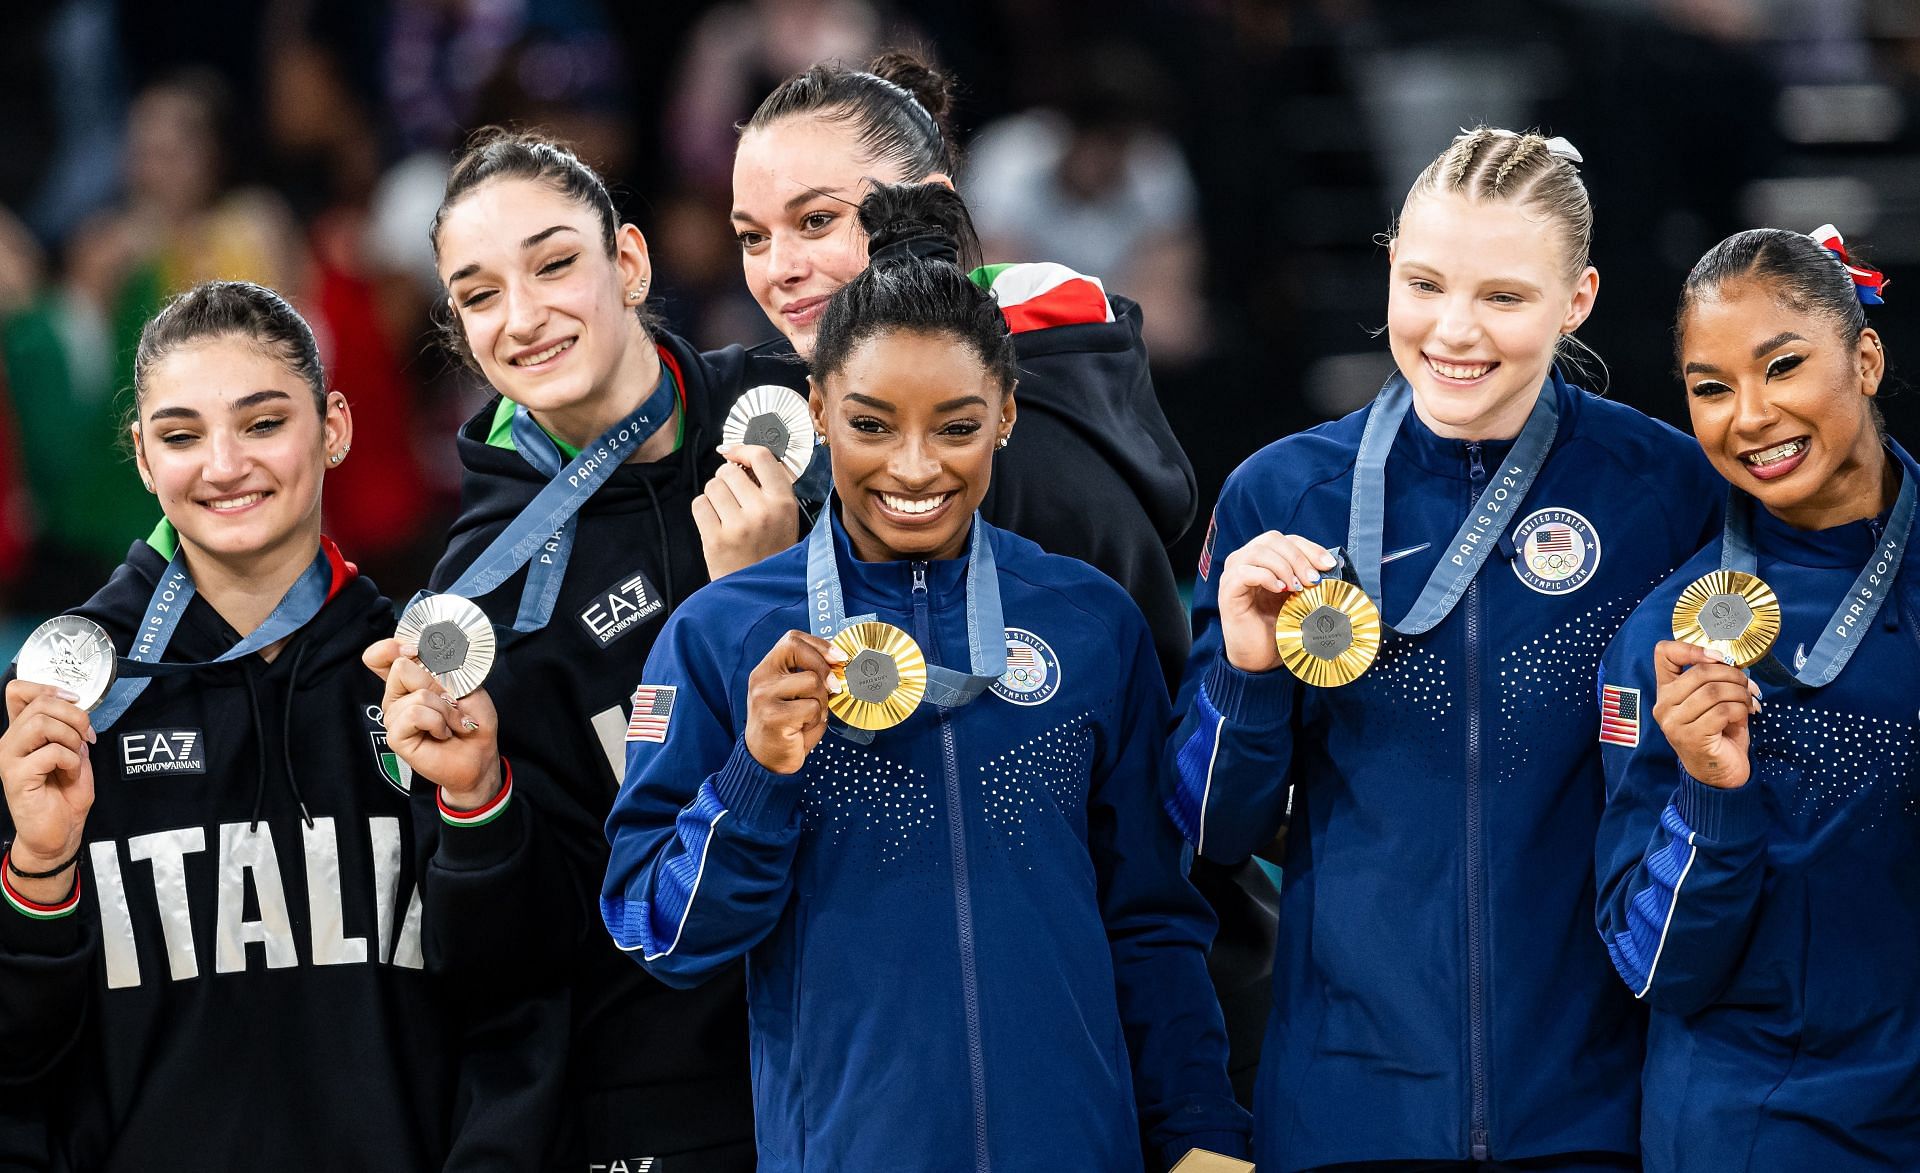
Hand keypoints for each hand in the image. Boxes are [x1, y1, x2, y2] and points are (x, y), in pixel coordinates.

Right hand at [0, 681, 95, 898]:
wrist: (59, 833)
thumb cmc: (65, 796)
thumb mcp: (76, 754)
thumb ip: (72, 730)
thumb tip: (78, 711)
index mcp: (24, 732)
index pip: (18, 691)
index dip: (49, 688)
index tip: (74, 703)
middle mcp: (11, 741)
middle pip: (40, 702)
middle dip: (75, 716)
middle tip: (86, 738)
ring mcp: (9, 758)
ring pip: (41, 723)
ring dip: (70, 737)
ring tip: (76, 756)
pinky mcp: (16, 776)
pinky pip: (50, 752)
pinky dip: (71, 759)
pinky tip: (70, 772)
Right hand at [363, 638, 501, 808]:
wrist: (480, 752)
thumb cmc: (473, 718)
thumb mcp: (464, 683)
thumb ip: (439, 665)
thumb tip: (418, 651)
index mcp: (409, 679)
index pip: (380, 655)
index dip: (392, 646)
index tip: (416, 650)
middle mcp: (397, 696)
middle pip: (400, 667)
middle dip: (436, 684)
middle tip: (452, 702)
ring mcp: (394, 716)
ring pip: (416, 695)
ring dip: (445, 710)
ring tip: (452, 722)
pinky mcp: (396, 736)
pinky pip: (415, 715)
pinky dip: (438, 722)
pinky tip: (443, 733)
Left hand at [693, 443, 800, 578]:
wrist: (761, 594)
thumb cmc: (773, 555)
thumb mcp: (787, 519)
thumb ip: (770, 489)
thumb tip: (740, 459)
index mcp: (784, 503)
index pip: (761, 457)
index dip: (743, 449)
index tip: (733, 452)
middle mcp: (762, 511)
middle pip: (729, 471)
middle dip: (727, 480)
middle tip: (733, 498)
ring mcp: (737, 526)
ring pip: (712, 486)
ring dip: (715, 496)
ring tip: (726, 514)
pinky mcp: (715, 539)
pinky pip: (699, 505)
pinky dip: (704, 511)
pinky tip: (715, 524)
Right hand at [744, 631, 844, 773]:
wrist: (766, 762)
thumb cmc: (788, 727)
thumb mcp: (798, 696)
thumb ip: (812, 677)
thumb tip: (840, 663)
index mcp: (767, 669)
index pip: (792, 639)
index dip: (819, 644)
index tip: (839, 657)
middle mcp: (761, 678)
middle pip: (798, 650)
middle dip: (824, 667)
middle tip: (834, 688)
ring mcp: (764, 696)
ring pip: (811, 681)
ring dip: (821, 701)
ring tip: (811, 717)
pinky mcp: (773, 716)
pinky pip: (811, 708)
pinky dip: (815, 720)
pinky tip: (803, 730)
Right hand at [1216, 532, 1337, 672]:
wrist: (1261, 656)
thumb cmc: (1278, 626)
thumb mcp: (1299, 596)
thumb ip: (1308, 578)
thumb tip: (1333, 565)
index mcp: (1263, 558)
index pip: (1286, 540)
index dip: (1309, 548)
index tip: (1328, 565)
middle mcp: (1245, 560)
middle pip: (1271, 539)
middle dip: (1298, 557)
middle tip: (1313, 580)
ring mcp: (1233, 574)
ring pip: (1257, 552)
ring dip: (1284, 567)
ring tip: (1296, 588)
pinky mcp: (1228, 591)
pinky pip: (1244, 572)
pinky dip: (1265, 577)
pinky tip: (1279, 590)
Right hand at [1651, 640, 1760, 789]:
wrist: (1721, 775)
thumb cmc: (1719, 734)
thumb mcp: (1715, 702)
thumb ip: (1716, 680)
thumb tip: (1734, 664)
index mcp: (1666, 691)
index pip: (1664, 653)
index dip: (1692, 648)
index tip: (1718, 658)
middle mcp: (1663, 704)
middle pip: (1701, 671)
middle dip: (1733, 675)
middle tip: (1748, 687)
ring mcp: (1673, 722)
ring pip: (1714, 690)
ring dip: (1741, 694)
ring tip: (1749, 703)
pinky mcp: (1690, 736)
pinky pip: (1723, 711)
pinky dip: (1741, 710)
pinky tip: (1745, 717)